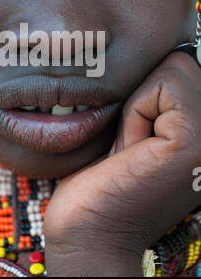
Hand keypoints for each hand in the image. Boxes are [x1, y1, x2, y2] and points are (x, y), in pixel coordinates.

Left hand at [44, 52, 200, 276]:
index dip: (156, 90)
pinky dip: (137, 109)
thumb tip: (171, 49)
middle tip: (138, 140)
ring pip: (175, 65)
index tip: (144, 136)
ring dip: (143, 101)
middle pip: (184, 60)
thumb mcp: (142, 124)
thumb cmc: (106, 176)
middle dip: (151, 92)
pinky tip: (135, 148)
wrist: (89, 230)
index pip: (192, 63)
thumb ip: (162, 92)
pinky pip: (163, 84)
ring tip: (137, 143)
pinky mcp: (194, 142)